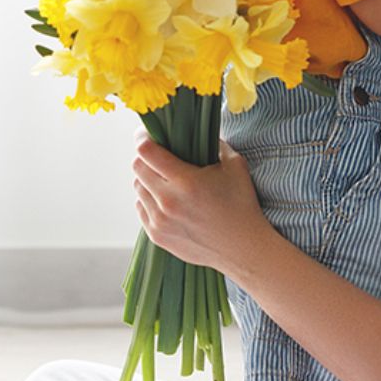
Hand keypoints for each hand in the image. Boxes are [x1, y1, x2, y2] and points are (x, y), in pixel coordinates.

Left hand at [132, 131, 273, 278]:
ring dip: (148, 180)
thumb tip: (198, 132)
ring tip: (166, 180)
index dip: (144, 138)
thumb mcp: (235, 165)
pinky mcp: (157, 236)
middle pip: (137, 169)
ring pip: (138, 189)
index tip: (148, 134)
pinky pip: (141, 209)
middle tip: (159, 156)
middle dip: (146, 158)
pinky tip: (166, 199)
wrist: (243, 248)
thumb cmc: (242, 204)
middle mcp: (168, 201)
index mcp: (186, 181)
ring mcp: (160, 221)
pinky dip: (149, 200)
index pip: (146, 152)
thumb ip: (216, 144)